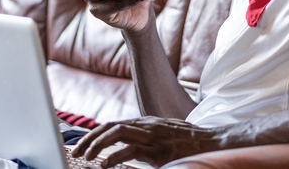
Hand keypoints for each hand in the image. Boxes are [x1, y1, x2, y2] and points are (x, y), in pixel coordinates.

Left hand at [70, 117, 221, 167]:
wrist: (212, 143)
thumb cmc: (189, 143)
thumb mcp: (164, 136)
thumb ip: (146, 139)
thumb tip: (129, 147)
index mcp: (145, 123)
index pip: (113, 124)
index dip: (95, 133)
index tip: (82, 144)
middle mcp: (146, 126)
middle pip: (110, 126)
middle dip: (90, 138)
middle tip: (76, 151)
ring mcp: (152, 136)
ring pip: (117, 133)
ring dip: (97, 145)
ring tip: (85, 157)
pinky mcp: (158, 149)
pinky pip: (131, 150)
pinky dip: (113, 157)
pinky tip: (104, 165)